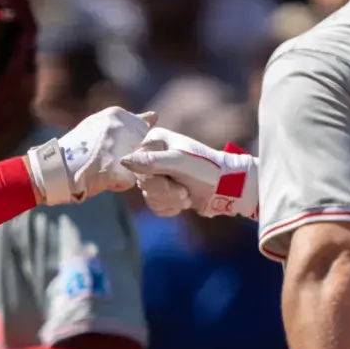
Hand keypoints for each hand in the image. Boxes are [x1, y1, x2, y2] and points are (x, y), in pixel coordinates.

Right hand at [25, 108, 155, 205]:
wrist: (55, 168)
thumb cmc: (77, 147)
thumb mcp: (101, 125)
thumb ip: (129, 121)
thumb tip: (155, 116)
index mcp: (117, 114)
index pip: (142, 131)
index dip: (131, 144)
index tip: (113, 149)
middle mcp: (121, 127)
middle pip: (141, 149)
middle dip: (130, 158)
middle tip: (107, 161)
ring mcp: (120, 146)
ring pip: (137, 164)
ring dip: (124, 170)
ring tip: (102, 168)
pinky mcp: (118, 167)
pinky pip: (129, 181)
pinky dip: (117, 184)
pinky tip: (101, 179)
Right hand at [119, 128, 258, 219]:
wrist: (227, 187)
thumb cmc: (206, 169)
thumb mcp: (178, 162)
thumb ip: (151, 161)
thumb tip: (123, 161)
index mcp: (155, 141)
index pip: (135, 163)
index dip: (151, 178)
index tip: (169, 179)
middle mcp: (153, 155)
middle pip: (142, 182)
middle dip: (164, 192)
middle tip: (183, 191)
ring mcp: (159, 173)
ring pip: (148, 195)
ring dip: (169, 201)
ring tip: (187, 196)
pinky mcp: (165, 190)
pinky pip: (154, 204)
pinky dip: (169, 207)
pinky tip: (184, 202)